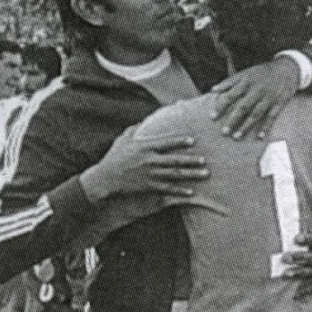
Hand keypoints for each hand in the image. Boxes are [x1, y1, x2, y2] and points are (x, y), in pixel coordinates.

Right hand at [80, 129, 207, 201]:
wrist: (106, 178)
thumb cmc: (114, 157)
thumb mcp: (123, 140)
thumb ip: (136, 129)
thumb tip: (146, 119)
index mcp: (144, 147)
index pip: (166, 142)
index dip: (180, 141)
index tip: (193, 140)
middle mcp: (149, 160)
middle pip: (175, 160)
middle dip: (191, 160)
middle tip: (205, 160)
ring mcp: (150, 175)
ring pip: (175, 175)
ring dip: (192, 174)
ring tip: (205, 174)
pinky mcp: (149, 187)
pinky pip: (168, 189)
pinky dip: (181, 191)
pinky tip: (192, 192)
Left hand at [211, 56, 297, 139]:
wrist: (286, 69)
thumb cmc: (261, 73)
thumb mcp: (245, 73)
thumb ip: (229, 81)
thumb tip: (213, 90)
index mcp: (246, 82)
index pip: (231, 95)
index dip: (221, 106)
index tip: (212, 117)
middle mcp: (256, 91)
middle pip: (243, 107)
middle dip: (232, 120)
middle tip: (224, 132)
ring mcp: (268, 98)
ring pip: (256, 114)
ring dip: (246, 126)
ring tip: (236, 137)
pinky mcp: (278, 103)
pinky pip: (271, 117)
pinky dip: (266, 127)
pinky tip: (259, 137)